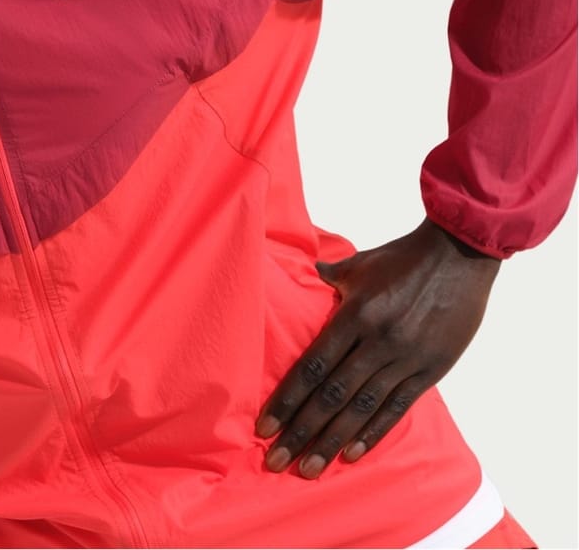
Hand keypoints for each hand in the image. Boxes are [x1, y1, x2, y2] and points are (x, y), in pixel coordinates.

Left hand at [255, 219, 499, 478]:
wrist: (460, 254)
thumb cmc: (403, 257)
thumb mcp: (359, 264)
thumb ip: (330, 277)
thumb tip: (307, 275)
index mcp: (354, 314)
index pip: (312, 366)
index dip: (287, 400)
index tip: (264, 426)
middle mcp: (377, 341)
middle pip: (331, 396)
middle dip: (301, 431)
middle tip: (275, 460)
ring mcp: (405, 359)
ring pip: (361, 409)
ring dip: (331, 442)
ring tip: (307, 469)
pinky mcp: (430, 369)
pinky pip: (397, 408)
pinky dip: (373, 433)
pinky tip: (351, 455)